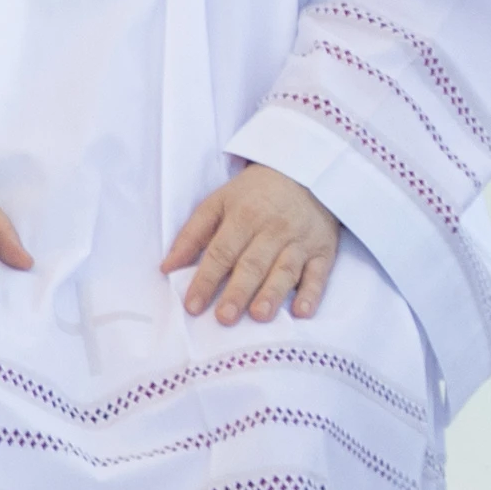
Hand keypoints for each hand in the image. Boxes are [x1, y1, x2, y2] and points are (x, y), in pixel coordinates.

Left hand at [166, 163, 343, 322]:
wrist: (306, 172)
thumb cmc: (255, 193)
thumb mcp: (219, 202)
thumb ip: (193, 234)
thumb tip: (167, 267)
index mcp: (243, 216)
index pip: (221, 252)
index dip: (206, 279)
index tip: (193, 306)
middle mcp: (273, 229)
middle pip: (253, 263)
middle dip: (238, 291)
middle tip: (225, 317)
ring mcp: (300, 240)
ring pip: (285, 270)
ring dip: (272, 293)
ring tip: (259, 316)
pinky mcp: (323, 250)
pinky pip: (320, 273)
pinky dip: (312, 292)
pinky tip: (302, 311)